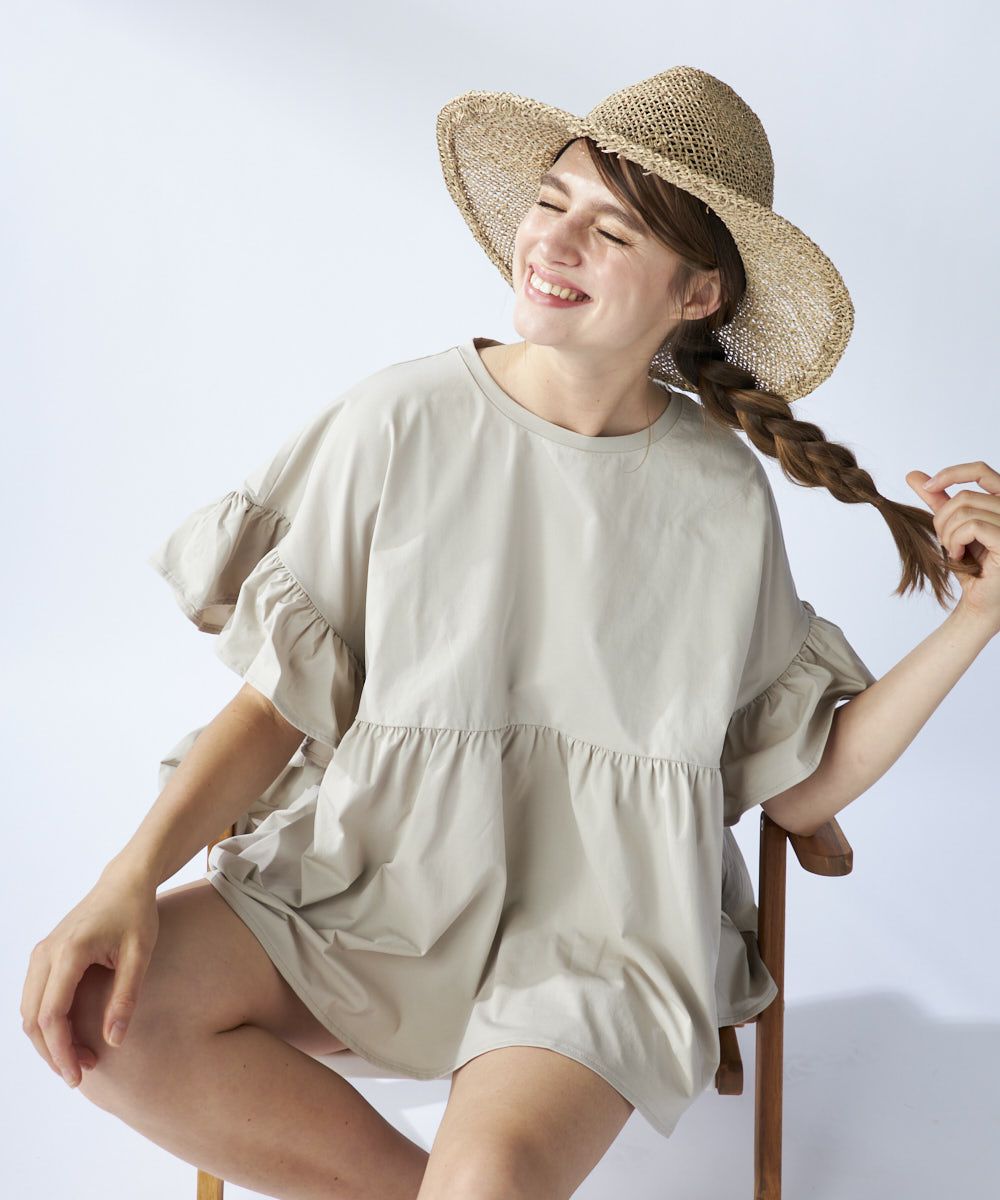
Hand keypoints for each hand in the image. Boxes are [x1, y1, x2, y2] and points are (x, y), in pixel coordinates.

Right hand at [20, 867, 158, 1087]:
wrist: (125, 881)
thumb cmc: (136, 913)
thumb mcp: (140, 954)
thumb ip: (126, 997)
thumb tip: (113, 1041)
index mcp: (69, 952)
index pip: (52, 1016)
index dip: (62, 1051)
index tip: (79, 1076)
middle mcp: (46, 953)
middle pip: (32, 1019)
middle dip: (53, 1052)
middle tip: (81, 1073)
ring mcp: (41, 953)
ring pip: (28, 1011)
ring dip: (48, 1040)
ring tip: (80, 1058)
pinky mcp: (44, 955)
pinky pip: (34, 997)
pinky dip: (46, 1022)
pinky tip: (72, 1035)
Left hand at [906, 461, 999, 632]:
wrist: (982, 602)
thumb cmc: (973, 567)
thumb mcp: (952, 528)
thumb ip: (938, 501)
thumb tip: (913, 475)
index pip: (981, 470)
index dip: (951, 473)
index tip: (927, 486)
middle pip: (965, 496)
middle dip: (943, 519)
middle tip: (944, 542)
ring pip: (965, 511)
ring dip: (948, 534)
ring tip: (953, 552)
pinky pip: (972, 526)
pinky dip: (956, 542)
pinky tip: (960, 557)